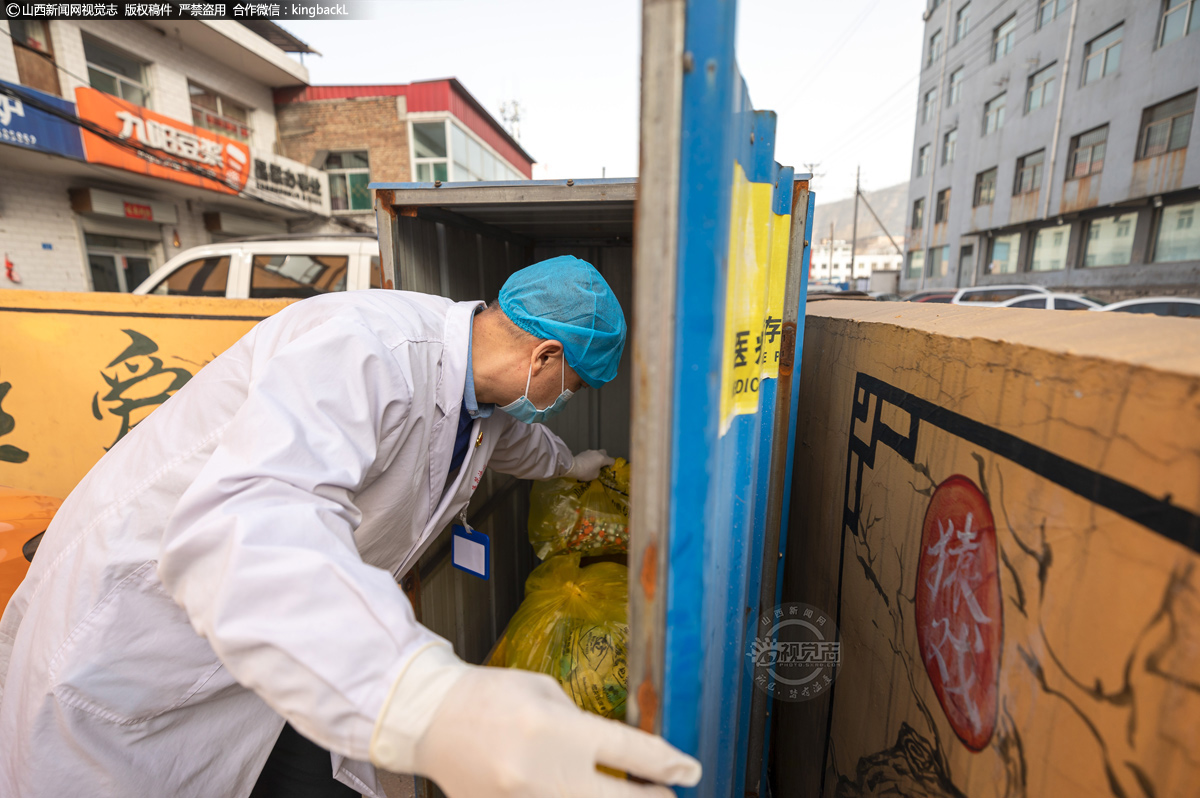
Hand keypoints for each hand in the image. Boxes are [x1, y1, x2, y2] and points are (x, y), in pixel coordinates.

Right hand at [414, 666, 700, 797]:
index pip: (631, 752)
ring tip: (627, 796)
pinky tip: (576, 794)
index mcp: (559, 730)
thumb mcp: (545, 693)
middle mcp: (544, 773)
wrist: (429, 719)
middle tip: (666, 796)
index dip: (668, 765)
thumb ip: (582, 725)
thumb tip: (618, 754)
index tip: (690, 772)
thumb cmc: (490, 695)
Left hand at [565, 449, 614, 481]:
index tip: (607, 470)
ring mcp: (590, 451)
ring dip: (597, 458)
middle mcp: (598, 453)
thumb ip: (599, 471)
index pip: (612, 460)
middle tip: (601, 465)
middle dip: (605, 459)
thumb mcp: (595, 475)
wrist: (572, 467)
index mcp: (603, 458)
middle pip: (605, 453)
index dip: (611, 465)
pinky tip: (586, 463)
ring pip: (597, 453)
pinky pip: (590, 454)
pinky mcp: (584, 452)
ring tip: (592, 464)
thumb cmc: (586, 472)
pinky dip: (591, 458)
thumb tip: (598, 468)